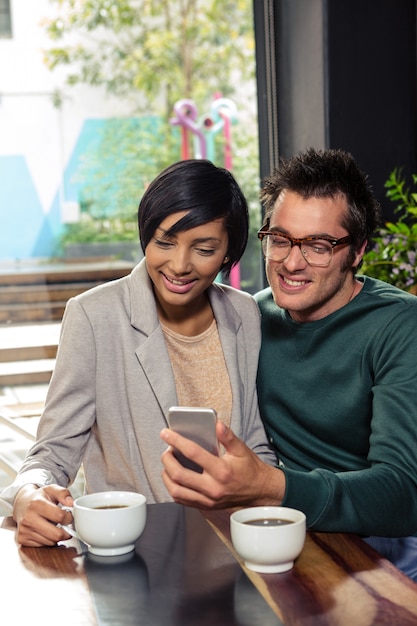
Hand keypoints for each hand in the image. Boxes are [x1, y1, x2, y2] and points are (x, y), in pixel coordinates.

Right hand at [13, 484, 74, 546]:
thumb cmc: (39, 498)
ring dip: (57, 536)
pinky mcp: (22, 539)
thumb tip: (71, 503)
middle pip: (56, 534)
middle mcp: (28, 518)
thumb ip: (63, 493)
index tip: (69, 516)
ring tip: (55, 526)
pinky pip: (43, 545)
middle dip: (66, 531)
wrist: (22, 504)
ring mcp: (24, 530)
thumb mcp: (52, 489)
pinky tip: (47, 531)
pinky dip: (48, 540)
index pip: (59, 516)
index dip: (69, 517)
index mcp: (36, 504)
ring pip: (51, 542)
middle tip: (67, 525)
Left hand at [160, 421, 284, 508]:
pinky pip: (182, 500)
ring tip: (168, 463)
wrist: (260, 492)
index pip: (193, 453)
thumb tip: (217, 424)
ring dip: (166, 476)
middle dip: (167, 459)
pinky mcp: (206, 506)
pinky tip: (173, 477)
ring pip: (176, 491)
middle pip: (179, 475)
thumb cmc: (250, 469)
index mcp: (221, 471)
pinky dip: (173, 487)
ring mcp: (208, 500)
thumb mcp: (242, 449)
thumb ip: (228, 436)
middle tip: (167, 449)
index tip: (166, 434)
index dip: (177, 441)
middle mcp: (213, 488)